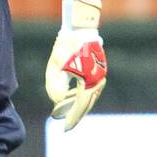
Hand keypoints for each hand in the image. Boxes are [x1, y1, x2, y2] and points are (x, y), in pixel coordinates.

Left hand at [45, 0, 106, 130]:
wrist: (80, 27)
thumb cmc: (66, 46)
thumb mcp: (55, 66)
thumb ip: (55, 87)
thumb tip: (58, 102)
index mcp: (89, 81)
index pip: (80, 106)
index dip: (72, 119)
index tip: (65, 129)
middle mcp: (98, 80)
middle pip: (87, 104)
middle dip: (76, 114)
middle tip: (67, 124)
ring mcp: (100, 74)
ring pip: (90, 96)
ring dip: (79, 105)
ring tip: (68, 112)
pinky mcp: (99, 68)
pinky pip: (92, 87)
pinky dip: (83, 95)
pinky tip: (74, 98)